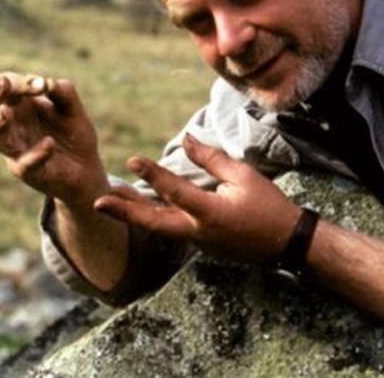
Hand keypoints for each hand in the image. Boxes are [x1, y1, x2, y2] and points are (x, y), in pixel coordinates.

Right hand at [0, 71, 105, 205]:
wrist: (86, 168)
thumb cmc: (73, 134)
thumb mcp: (72, 108)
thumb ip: (63, 91)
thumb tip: (46, 82)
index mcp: (20, 106)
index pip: (5, 86)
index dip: (18, 81)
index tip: (41, 85)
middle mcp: (12, 126)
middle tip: (2, 85)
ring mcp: (16, 149)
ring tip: (6, 113)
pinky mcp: (28, 172)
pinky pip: (24, 164)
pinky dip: (36, 153)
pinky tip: (49, 143)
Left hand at [93, 134, 301, 264]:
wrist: (285, 243)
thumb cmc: (268, 205)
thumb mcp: (243, 176)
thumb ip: (211, 159)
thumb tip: (185, 139)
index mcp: (210, 212)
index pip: (174, 191)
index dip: (153, 174)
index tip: (133, 159)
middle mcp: (198, 231)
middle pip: (153, 222)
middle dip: (124, 212)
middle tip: (98, 201)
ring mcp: (198, 241)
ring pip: (158, 227)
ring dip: (133, 214)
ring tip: (109, 201)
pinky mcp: (201, 244)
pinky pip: (171, 228)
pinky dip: (153, 217)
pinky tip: (139, 207)